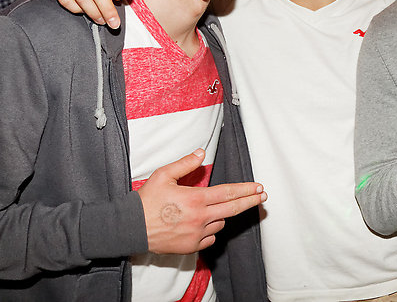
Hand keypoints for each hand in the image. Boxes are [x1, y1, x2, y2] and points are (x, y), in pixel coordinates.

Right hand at [136, 149, 266, 254]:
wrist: (130, 228)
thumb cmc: (146, 201)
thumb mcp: (164, 175)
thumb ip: (186, 164)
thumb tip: (202, 153)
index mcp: (196, 199)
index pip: (229, 193)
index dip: (247, 190)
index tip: (259, 187)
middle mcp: (200, 218)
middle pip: (233, 209)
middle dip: (250, 202)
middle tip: (262, 197)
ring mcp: (196, 234)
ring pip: (220, 223)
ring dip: (220, 216)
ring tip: (206, 210)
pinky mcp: (191, 247)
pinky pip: (209, 238)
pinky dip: (208, 231)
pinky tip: (198, 224)